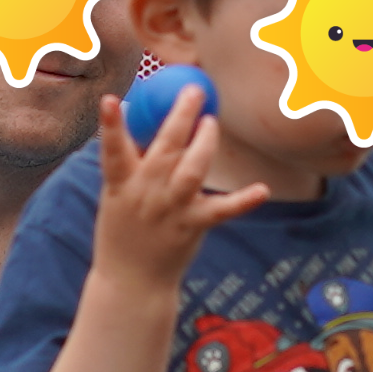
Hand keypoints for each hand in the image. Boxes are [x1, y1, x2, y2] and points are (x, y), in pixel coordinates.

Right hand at [90, 77, 268, 288]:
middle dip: (179, 116)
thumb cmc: (122, 231)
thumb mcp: (115, 197)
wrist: (131, 281)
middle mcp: (146, 194)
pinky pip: (221, 210)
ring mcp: (171, 210)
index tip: (110, 99)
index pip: (112, 150)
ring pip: (193, 171)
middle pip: (164, 149)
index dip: (110, 125)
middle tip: (193, 90)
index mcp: (120, 185)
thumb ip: (129, 164)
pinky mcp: (193, 226)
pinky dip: (243, 201)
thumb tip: (140, 119)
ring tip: (211, 122)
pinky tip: (262, 189)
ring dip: (205, 144)